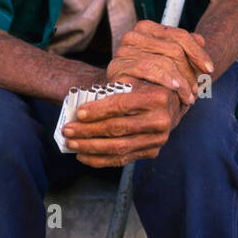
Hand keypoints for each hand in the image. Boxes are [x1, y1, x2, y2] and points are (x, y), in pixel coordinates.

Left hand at [62, 79, 187, 166]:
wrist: (169, 103)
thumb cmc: (144, 88)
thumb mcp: (132, 78)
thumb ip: (113, 88)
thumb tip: (83, 106)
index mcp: (156, 97)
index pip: (122, 105)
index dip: (98, 110)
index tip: (79, 113)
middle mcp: (160, 120)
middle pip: (118, 128)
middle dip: (88, 131)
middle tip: (68, 130)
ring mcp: (157, 139)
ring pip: (119, 147)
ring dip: (91, 147)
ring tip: (71, 144)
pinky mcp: (152, 151)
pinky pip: (122, 159)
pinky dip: (100, 159)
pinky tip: (83, 156)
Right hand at [105, 20, 214, 102]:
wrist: (123, 101)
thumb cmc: (151, 83)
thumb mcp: (173, 65)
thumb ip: (187, 50)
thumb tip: (201, 39)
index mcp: (147, 28)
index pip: (180, 36)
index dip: (198, 53)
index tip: (210, 70)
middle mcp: (133, 35)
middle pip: (174, 49)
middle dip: (191, 72)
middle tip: (197, 90)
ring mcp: (123, 50)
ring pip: (165, 60)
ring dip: (182, 82)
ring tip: (190, 97)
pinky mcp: (117, 66)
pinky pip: (147, 68)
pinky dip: (165, 79)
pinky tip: (175, 89)